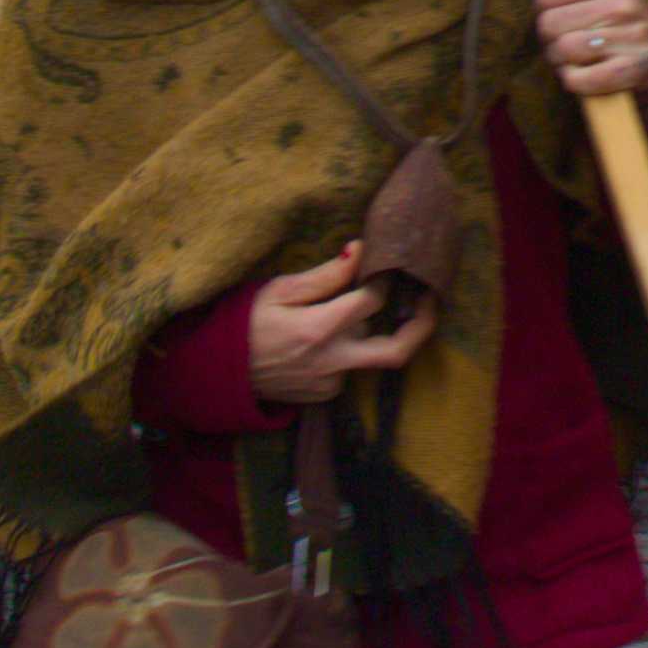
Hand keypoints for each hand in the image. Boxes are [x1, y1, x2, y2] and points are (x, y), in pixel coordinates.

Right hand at [241, 252, 436, 406]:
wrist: (217, 371)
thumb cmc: (243, 323)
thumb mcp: (278, 290)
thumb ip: (325, 276)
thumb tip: (360, 251)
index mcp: (318, 329)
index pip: (372, 302)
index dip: (381, 281)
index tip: (380, 267)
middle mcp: (331, 361)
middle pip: (395, 351)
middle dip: (421, 326)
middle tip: (430, 302)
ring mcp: (329, 383)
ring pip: (368, 354)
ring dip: (366, 333)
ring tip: (348, 312)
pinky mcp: (324, 396)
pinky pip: (350, 369)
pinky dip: (346, 350)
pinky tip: (322, 338)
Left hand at [531, 0, 647, 100]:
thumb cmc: (622, 10)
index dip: (548, 7)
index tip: (565, 10)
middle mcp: (625, 3)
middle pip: (549, 24)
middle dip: (552, 36)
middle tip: (570, 37)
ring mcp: (632, 37)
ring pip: (563, 50)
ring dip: (562, 60)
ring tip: (579, 55)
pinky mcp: (633, 71)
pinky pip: (578, 79)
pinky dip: (575, 80)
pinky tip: (587, 72)